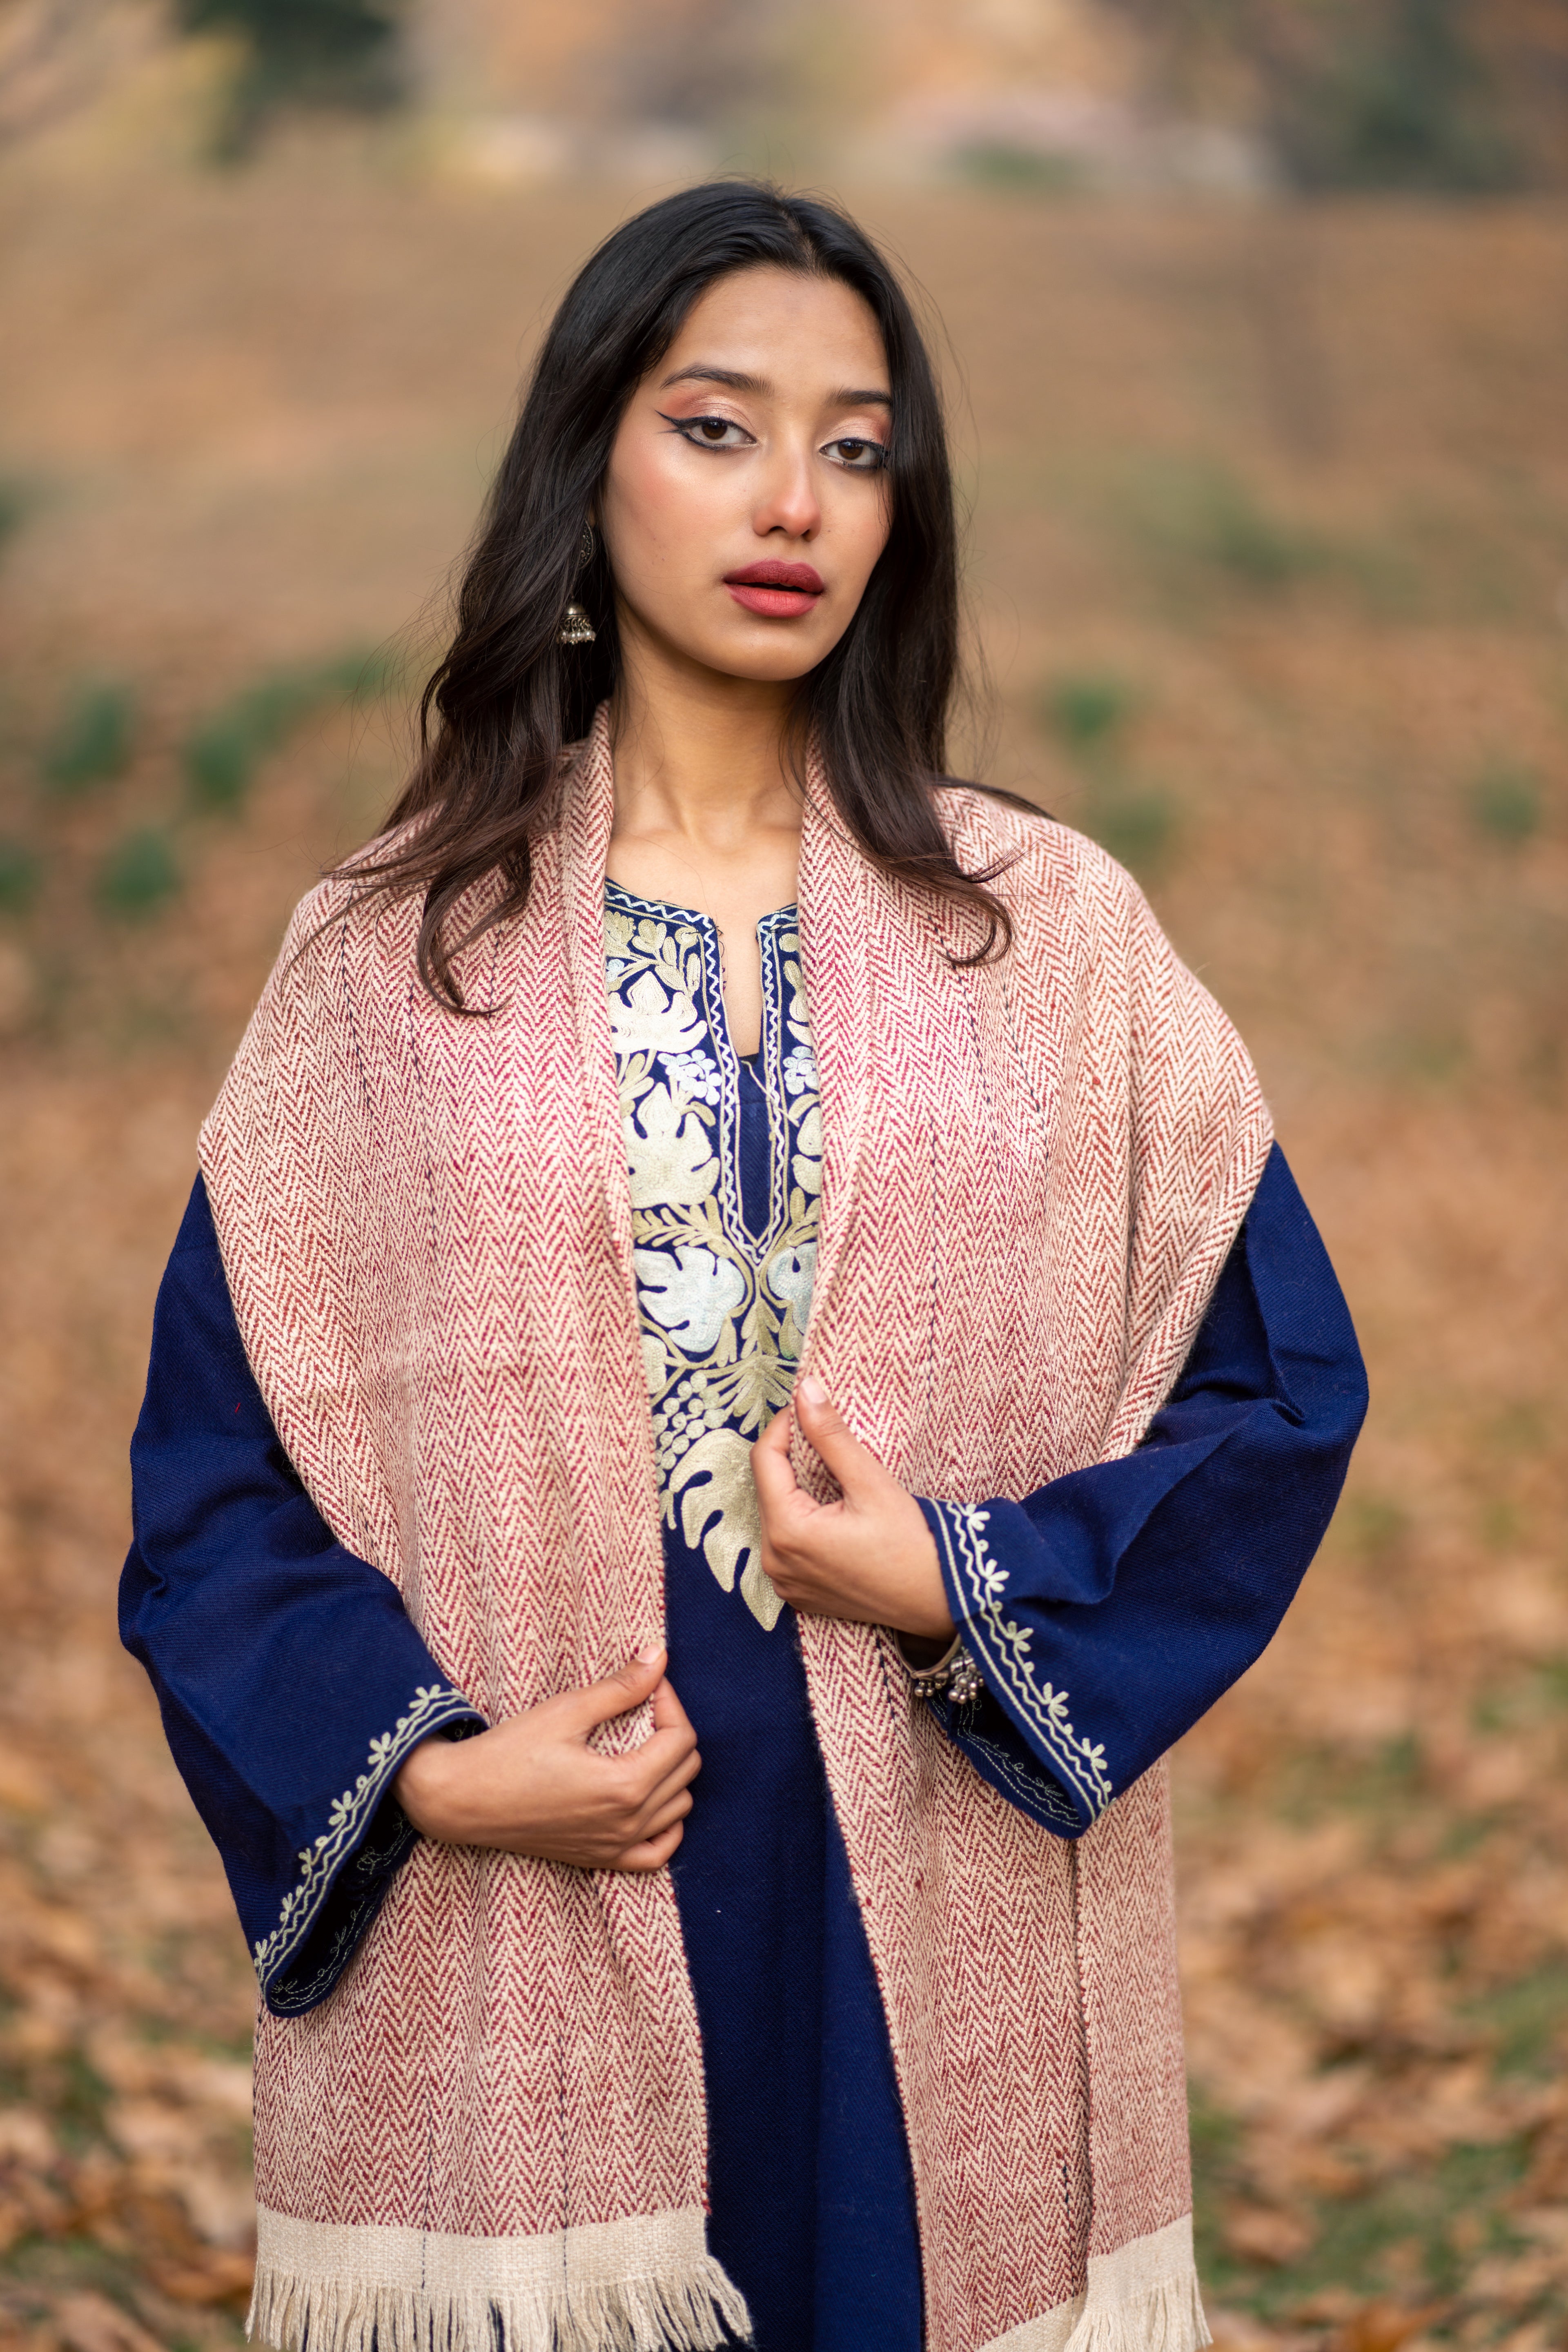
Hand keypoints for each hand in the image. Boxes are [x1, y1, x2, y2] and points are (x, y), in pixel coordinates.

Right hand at [393, 1645, 699, 1872]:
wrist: (461, 1800)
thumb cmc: (510, 1751)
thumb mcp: (567, 1710)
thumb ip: (620, 1687)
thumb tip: (659, 1656)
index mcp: (625, 1786)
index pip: (680, 1738)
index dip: (669, 1702)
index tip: (646, 1685)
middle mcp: (628, 1823)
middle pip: (685, 1771)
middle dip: (672, 1731)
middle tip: (641, 1708)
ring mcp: (615, 1847)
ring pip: (678, 1809)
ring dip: (671, 1773)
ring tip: (641, 1745)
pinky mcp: (599, 1859)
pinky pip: (657, 1853)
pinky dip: (666, 1826)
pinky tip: (651, 1801)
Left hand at [752, 1376, 954, 1641]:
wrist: (939, 1600)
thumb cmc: (912, 1544)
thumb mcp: (870, 1482)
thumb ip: (831, 1435)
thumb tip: (806, 1389)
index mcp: (787, 1532)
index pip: (764, 1460)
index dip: (784, 1426)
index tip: (808, 1408)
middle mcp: (776, 1562)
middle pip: (768, 1488)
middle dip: (791, 1458)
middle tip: (825, 1439)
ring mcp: (785, 1582)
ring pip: (776, 1515)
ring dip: (796, 1489)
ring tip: (833, 1476)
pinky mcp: (798, 1593)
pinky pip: (786, 1544)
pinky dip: (801, 1521)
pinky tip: (833, 1513)